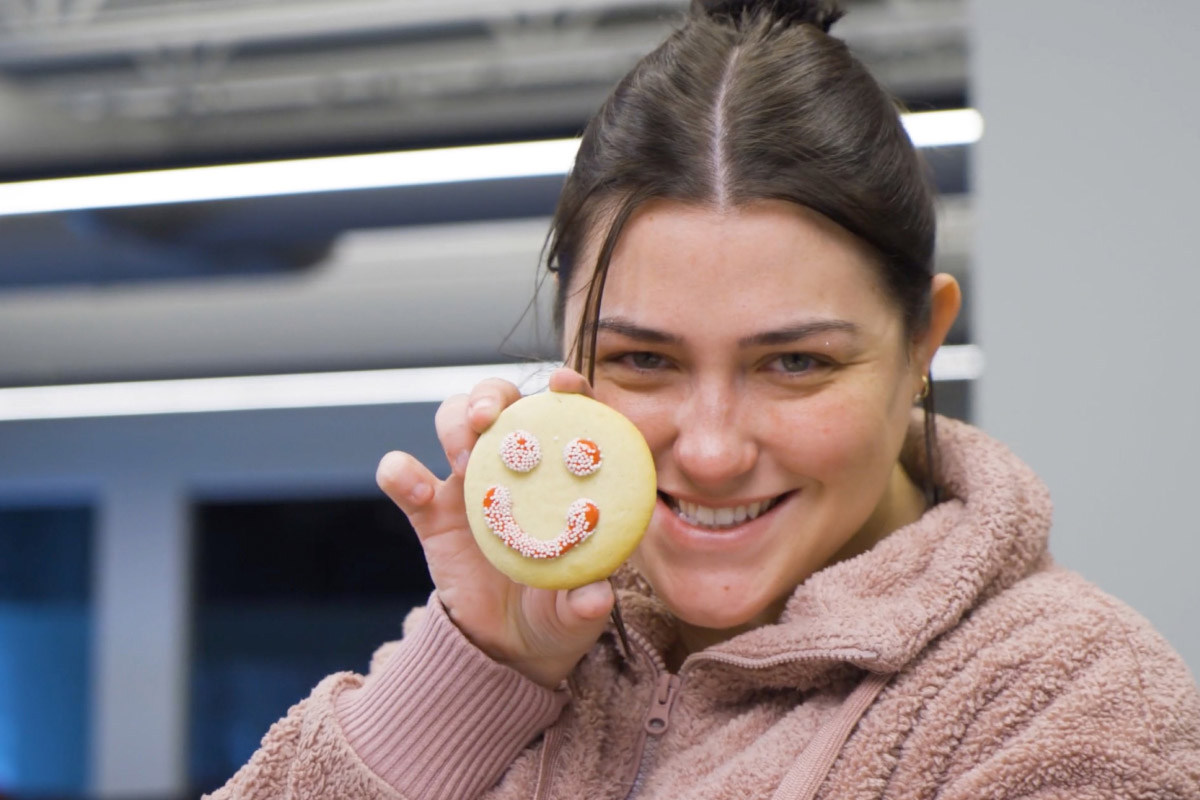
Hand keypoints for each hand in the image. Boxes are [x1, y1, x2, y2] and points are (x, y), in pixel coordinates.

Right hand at [376, 368, 615, 687]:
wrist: (503, 646)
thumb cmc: (555, 613)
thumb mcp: (577, 614)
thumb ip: (586, 604)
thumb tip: (597, 596)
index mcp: (563, 473)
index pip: (569, 413)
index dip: (568, 387)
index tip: (562, 385)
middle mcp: (515, 465)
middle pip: (501, 401)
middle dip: (492, 394)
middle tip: (490, 417)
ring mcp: (468, 482)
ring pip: (453, 418)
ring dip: (455, 422)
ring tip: (464, 457)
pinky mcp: (429, 510)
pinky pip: (403, 477)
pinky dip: (400, 471)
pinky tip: (412, 486)